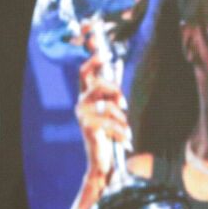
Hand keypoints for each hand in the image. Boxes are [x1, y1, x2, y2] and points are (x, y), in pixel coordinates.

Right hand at [74, 33, 132, 193]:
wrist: (103, 160)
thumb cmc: (109, 133)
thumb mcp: (113, 108)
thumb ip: (113, 88)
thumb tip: (118, 62)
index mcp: (87, 96)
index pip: (85, 72)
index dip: (93, 59)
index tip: (104, 48)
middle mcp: (81, 103)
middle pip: (97, 85)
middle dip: (114, 91)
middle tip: (124, 105)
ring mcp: (82, 115)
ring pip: (106, 105)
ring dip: (120, 118)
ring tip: (125, 129)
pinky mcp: (87, 127)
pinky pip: (109, 121)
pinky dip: (121, 130)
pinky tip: (126, 139)